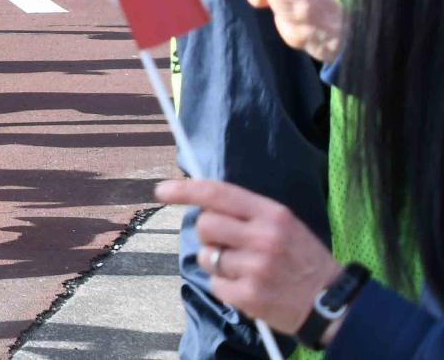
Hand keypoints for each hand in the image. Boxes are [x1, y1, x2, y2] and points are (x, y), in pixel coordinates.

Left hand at [154, 179, 342, 336]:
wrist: (333, 303)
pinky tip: (246, 288)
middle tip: (227, 244)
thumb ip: (247, 213)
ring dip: (216, 263)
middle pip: (205, 225)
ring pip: (207, 256)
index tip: (161, 190)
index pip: (218, 193)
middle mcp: (263, 238)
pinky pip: (215, 285)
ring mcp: (256, 268)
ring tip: (242, 270)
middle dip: (208, 234)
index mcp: (272, 214)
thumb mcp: (284, 225)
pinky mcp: (250, 296)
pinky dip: (225, 287)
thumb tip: (202, 204)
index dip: (185, 190)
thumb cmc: (303, 260)